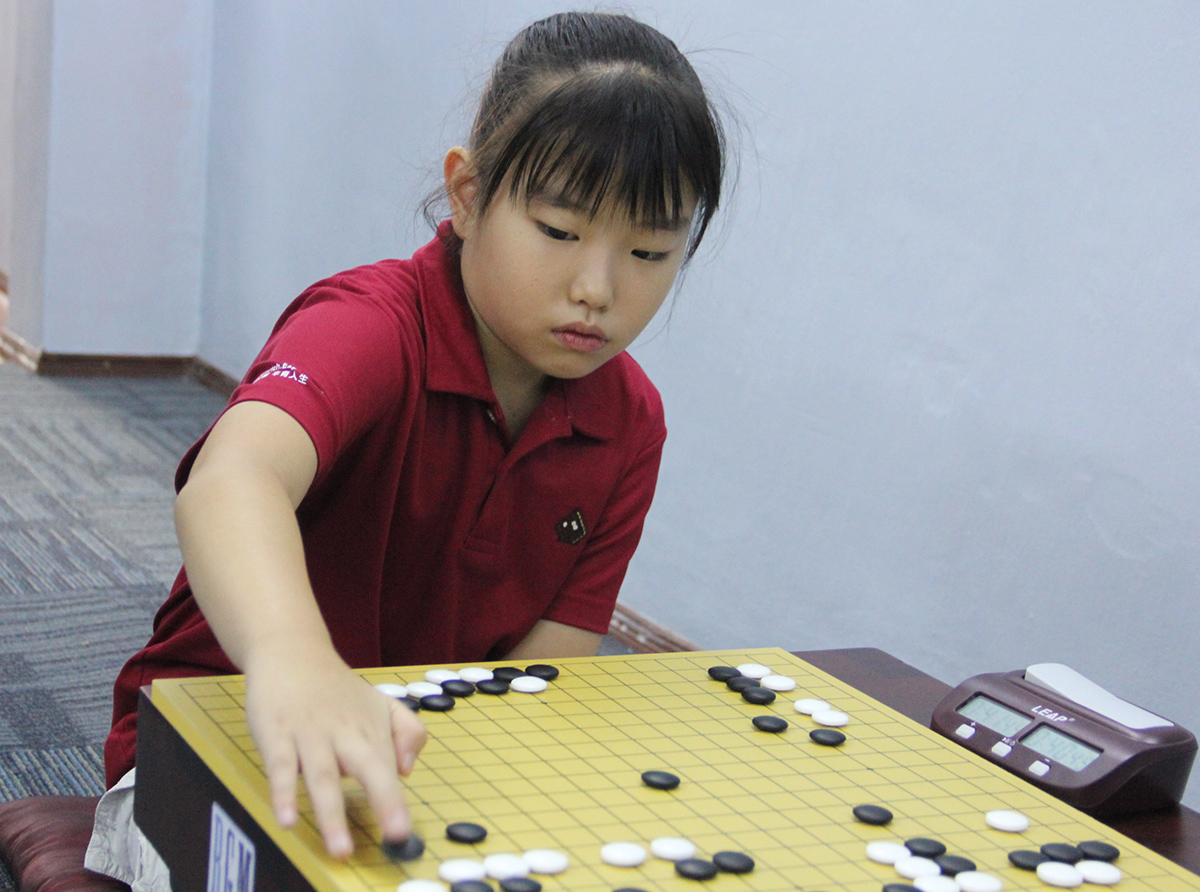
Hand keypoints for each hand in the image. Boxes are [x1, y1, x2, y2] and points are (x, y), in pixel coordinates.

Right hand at [242, 649, 426, 857]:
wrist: (291, 651)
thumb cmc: (337, 688)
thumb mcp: (381, 703)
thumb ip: (406, 731)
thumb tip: (407, 770)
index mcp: (371, 730)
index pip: (388, 770)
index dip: (395, 803)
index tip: (402, 833)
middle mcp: (345, 732)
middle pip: (369, 767)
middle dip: (384, 800)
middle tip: (396, 834)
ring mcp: (310, 733)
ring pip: (323, 775)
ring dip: (331, 812)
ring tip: (340, 848)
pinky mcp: (277, 734)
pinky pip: (280, 766)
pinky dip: (283, 792)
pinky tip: (287, 820)